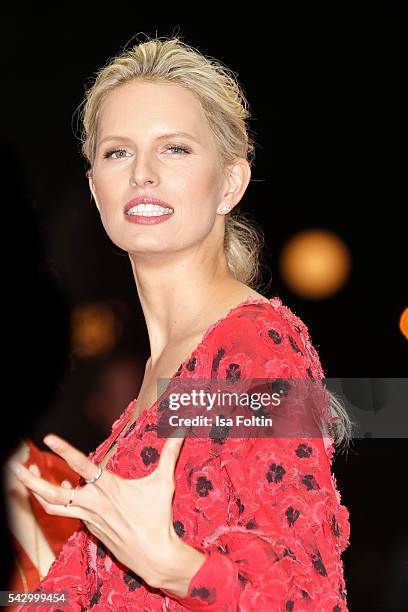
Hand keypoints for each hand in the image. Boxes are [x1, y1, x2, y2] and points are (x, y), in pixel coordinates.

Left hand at [7, 430, 199, 589]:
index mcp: (108, 488)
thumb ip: (168, 454)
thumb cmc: (157, 518)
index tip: (49, 438)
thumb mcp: (163, 483)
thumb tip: (180, 432)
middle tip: (16, 468)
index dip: (64, 450)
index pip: (81, 465)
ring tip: (27, 477)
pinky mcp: (89, 528)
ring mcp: (88, 518)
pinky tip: (63, 491)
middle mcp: (92, 503)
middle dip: (31, 481)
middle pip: (51, 494)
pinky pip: (67, 513)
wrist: (153, 555)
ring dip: (38, 491)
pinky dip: (59, 500)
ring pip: (54, 505)